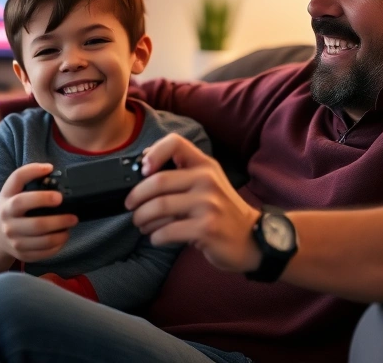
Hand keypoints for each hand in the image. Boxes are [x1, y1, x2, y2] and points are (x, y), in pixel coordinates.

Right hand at [0, 163, 78, 266]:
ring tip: (71, 224)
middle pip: (37, 224)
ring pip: (43, 241)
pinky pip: (44, 253)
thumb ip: (26, 179)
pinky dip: (58, 245)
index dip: (33, 174)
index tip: (50, 170)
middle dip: (59, 220)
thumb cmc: (11, 209)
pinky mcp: (22, 254)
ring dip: (62, 234)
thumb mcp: (12, 192)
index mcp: (7, 203)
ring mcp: (14, 241)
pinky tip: (63, 236)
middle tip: (73, 216)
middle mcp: (8, 223)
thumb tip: (49, 169)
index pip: (18, 190)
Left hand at [125, 134, 261, 272]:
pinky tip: (156, 237)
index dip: (153, 152)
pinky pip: (167, 231)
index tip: (142, 169)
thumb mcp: (208, 184)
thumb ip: (181, 175)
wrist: (252, 239)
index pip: (175, 143)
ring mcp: (208, 205)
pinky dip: (155, 236)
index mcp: (205, 165)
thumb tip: (142, 172)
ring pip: (158, 207)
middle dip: (135, 197)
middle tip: (130, 206)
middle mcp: (207, 180)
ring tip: (140, 223)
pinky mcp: (205, 228)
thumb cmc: (222, 211)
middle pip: (157, 181)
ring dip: (141, 218)